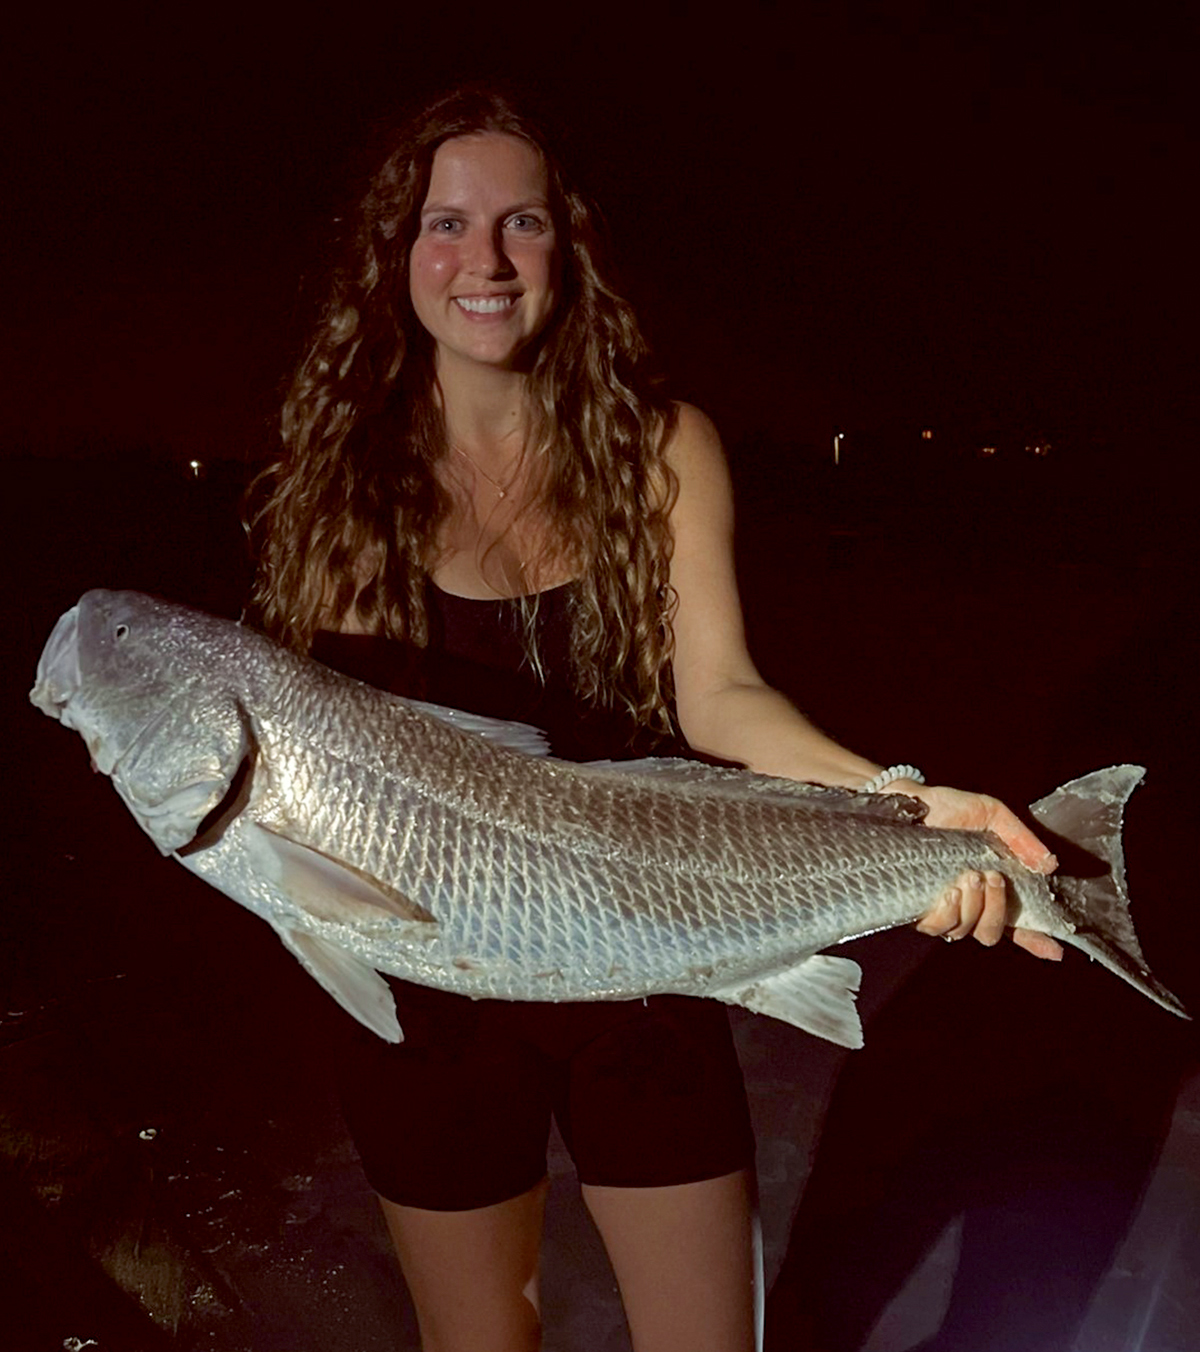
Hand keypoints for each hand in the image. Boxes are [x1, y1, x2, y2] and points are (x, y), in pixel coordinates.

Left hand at [887, 781, 1063, 960]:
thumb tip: (1049, 865)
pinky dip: (949, 913)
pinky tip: (950, 892)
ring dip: (975, 906)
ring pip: (966, 930)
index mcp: (992, 888)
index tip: (1055, 950)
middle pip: (991, 933)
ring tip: (969, 876)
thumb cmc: (951, 809)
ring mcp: (944, 908)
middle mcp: (970, 904)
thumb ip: (1022, 840)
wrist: (911, 802)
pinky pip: (937, 926)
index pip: (1018, 925)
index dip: (1037, 940)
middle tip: (993, 877)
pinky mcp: (918, 907)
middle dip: (998, 910)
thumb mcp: (993, 816)